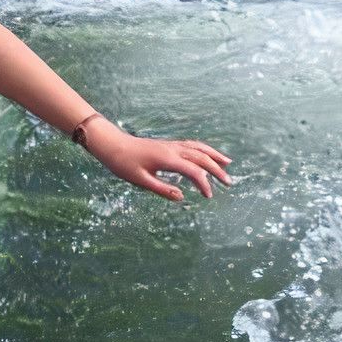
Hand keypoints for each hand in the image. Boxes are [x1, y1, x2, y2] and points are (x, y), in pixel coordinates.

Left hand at [90, 126, 231, 201]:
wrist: (112, 145)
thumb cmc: (124, 164)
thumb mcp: (141, 180)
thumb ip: (162, 189)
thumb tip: (182, 197)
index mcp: (167, 159)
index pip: (193, 171)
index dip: (203, 184)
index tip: (208, 196)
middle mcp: (173, 149)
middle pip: (201, 157)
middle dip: (216, 170)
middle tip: (229, 182)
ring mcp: (171, 145)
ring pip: (198, 148)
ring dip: (214, 155)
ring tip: (228, 163)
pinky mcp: (168, 144)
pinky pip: (191, 145)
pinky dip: (203, 149)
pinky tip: (208, 155)